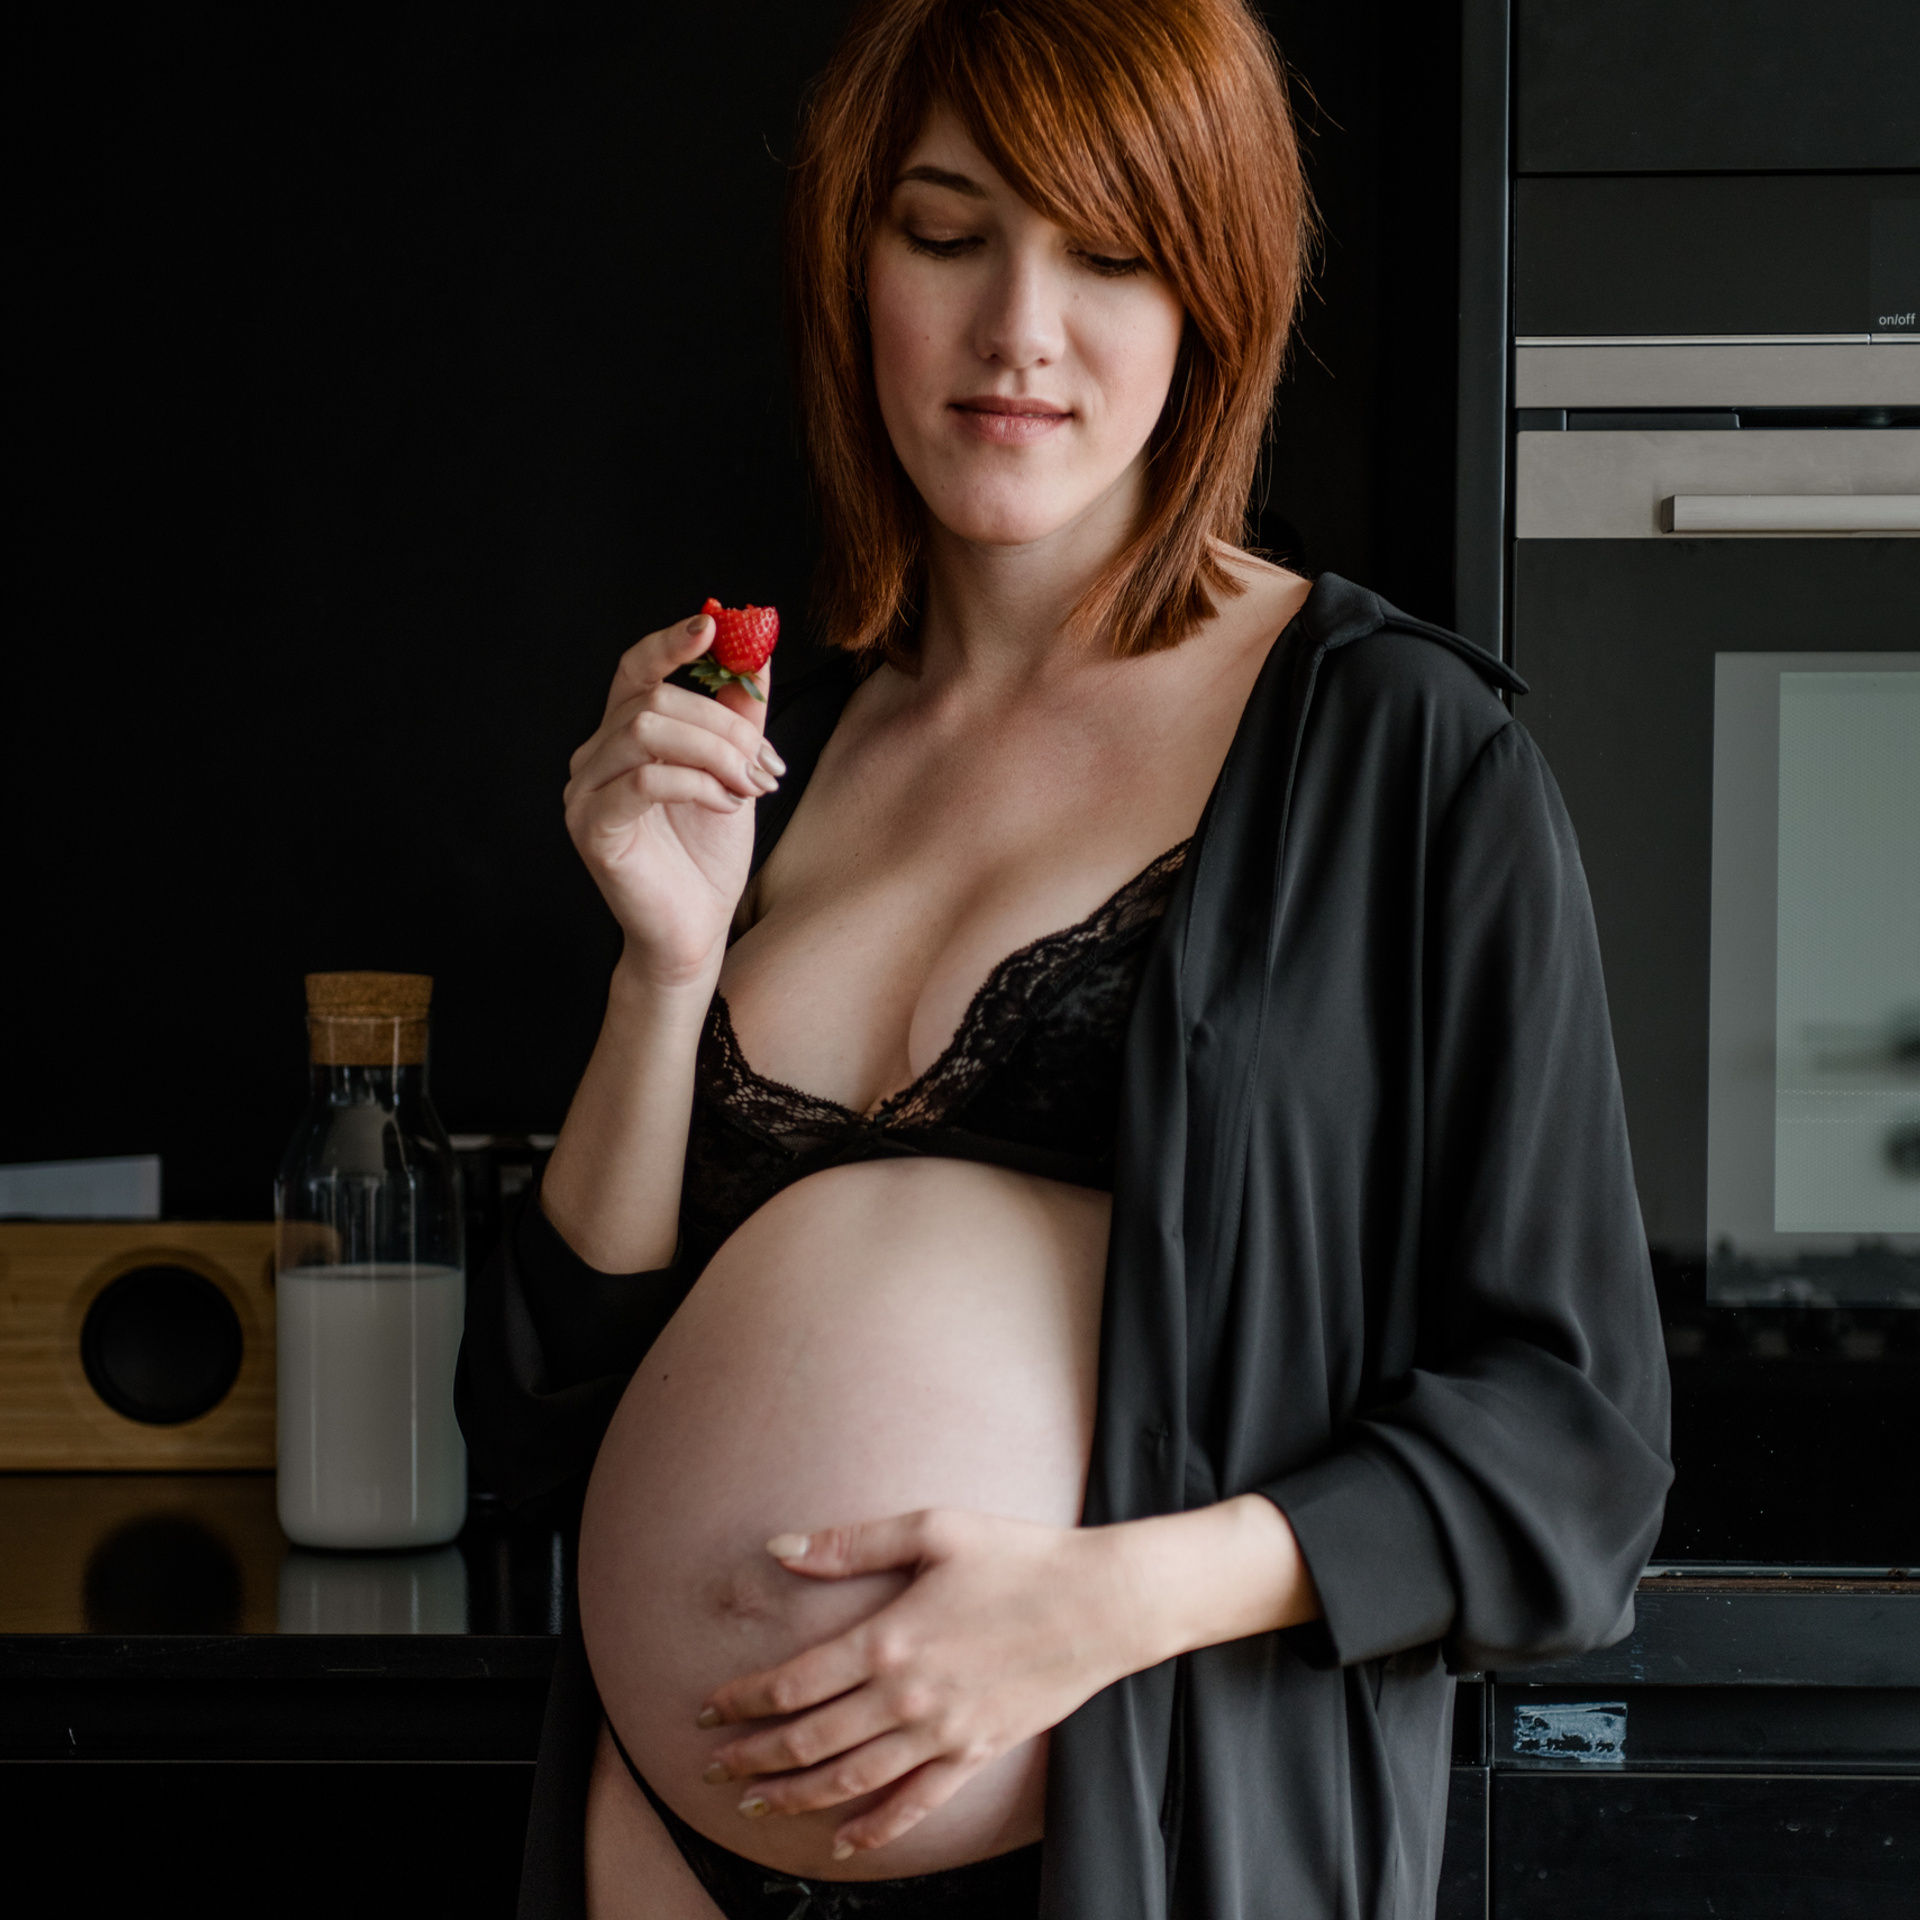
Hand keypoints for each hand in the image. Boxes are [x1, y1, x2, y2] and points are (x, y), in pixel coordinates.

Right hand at [562, 611, 783, 985]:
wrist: (695, 930)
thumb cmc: (708, 855)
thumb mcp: (735, 771)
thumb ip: (740, 712)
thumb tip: (758, 646)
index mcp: (623, 735)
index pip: (636, 669)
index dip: (671, 642)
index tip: (713, 624)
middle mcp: (594, 756)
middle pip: (655, 700)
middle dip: (724, 725)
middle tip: (766, 763)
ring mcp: (585, 791)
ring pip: (648, 731)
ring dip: (715, 753)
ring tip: (748, 786)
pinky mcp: (592, 826)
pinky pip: (646, 780)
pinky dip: (697, 784)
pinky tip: (725, 805)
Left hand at [696, 1510, 1137, 1859]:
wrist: (1102, 1601)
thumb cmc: (1018, 1554)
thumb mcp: (933, 1529)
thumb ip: (852, 1543)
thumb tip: (780, 1546)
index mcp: (887, 1637)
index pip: (793, 1684)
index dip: (743, 1701)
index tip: (706, 1708)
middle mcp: (906, 1696)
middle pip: (811, 1741)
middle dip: (754, 1758)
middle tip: (711, 1768)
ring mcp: (942, 1733)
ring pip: (852, 1781)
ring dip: (797, 1797)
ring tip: (757, 1805)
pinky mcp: (977, 1753)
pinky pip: (916, 1805)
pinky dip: (875, 1829)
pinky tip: (844, 1843)